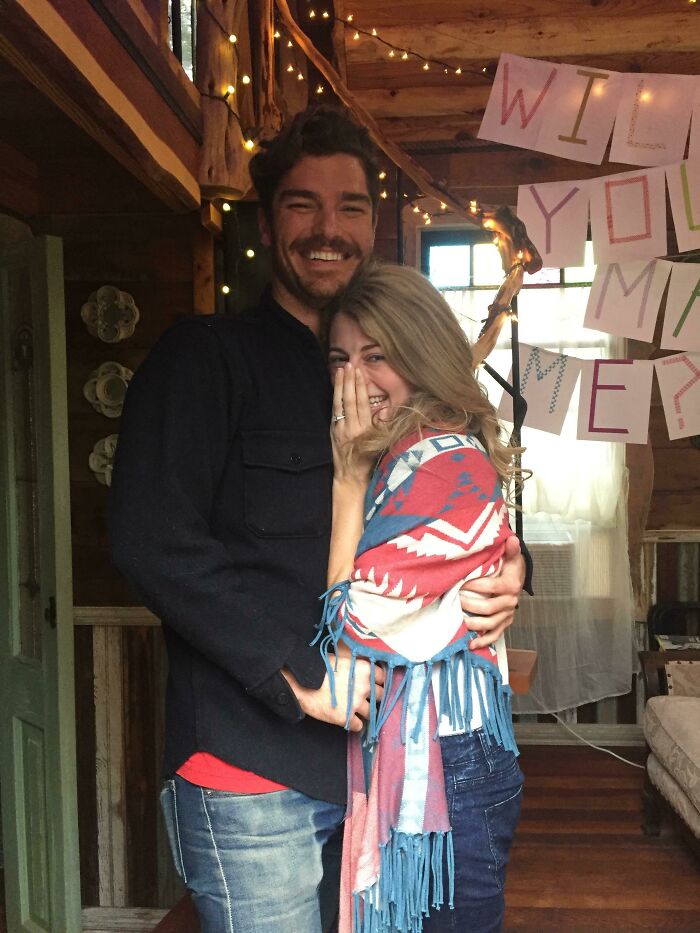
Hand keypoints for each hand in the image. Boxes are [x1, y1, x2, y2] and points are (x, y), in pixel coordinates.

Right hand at [283, 655, 384, 731]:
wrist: (301, 682)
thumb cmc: (318, 667)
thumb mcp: (341, 659)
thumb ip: (356, 666)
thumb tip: (363, 670)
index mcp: (365, 669)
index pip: (383, 677)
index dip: (378, 681)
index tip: (375, 684)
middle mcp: (364, 687)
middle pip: (381, 696)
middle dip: (375, 697)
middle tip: (367, 698)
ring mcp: (356, 704)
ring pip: (372, 713)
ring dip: (366, 713)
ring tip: (358, 711)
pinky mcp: (346, 718)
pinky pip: (358, 726)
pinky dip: (354, 724)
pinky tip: (349, 719)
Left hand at [331, 363, 373, 484]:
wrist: (351, 479)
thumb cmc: (370, 463)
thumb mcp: (381, 445)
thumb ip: (382, 426)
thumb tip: (386, 409)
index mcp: (365, 431)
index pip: (362, 403)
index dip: (360, 387)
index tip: (359, 372)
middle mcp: (351, 429)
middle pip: (349, 400)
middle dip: (349, 381)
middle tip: (349, 365)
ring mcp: (339, 430)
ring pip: (339, 404)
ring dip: (339, 386)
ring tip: (340, 370)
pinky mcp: (333, 432)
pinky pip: (334, 412)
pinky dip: (334, 398)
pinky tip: (335, 388)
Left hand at [460, 535, 524, 649]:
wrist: (518, 579)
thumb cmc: (509, 567)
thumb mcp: (511, 556)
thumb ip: (511, 549)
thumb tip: (513, 539)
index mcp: (511, 585)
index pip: (492, 587)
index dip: (475, 586)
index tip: (460, 583)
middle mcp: (510, 602)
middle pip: (488, 608)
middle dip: (469, 605)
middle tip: (454, 601)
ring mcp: (507, 615)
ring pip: (490, 624)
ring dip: (473, 624)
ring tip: (457, 621)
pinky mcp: (503, 624)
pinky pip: (494, 635)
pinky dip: (483, 641)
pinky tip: (470, 644)